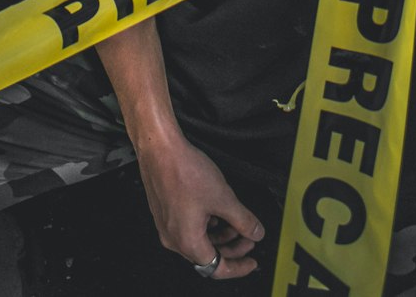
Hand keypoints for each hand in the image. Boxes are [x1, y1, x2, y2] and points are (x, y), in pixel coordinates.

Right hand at [136, 131, 264, 277]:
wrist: (160, 148)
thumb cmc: (183, 170)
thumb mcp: (223, 198)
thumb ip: (243, 220)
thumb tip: (255, 232)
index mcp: (187, 241)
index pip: (217, 267)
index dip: (238, 266)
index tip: (250, 261)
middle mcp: (173, 238)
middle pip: (208, 255)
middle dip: (232, 247)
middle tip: (249, 236)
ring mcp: (167, 226)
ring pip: (199, 240)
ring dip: (220, 234)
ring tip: (236, 220)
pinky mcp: (165, 212)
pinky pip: (189, 228)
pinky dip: (207, 224)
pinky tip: (217, 211)